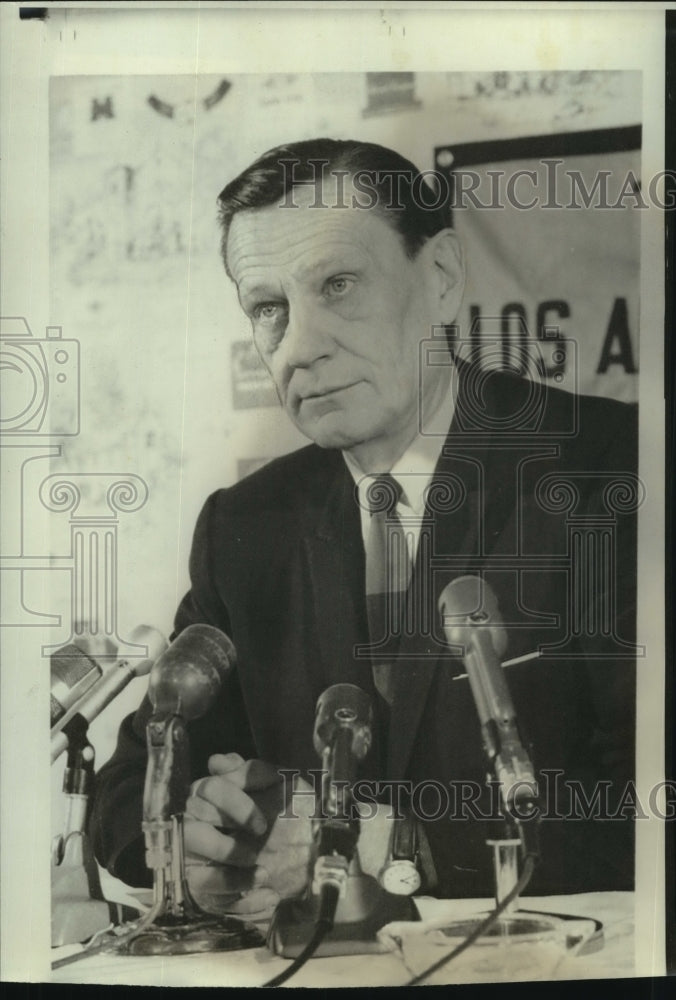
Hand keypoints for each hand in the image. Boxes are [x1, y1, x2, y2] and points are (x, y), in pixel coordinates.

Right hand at [184, 753, 314, 915]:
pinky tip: (271, 897)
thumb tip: (217, 761)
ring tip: (265, 875)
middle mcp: (199, 828)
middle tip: (255, 853)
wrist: (309, 852)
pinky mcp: (211, 895)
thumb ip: (253, 772)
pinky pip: (218, 904)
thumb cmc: (290, 811)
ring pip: (200, 877)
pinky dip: (245, 902)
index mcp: (212, 797)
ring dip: (230, 879)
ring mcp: (201, 865)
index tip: (261, 825)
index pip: (207, 791)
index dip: (234, 807)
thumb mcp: (281, 785)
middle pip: (191, 835)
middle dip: (226, 847)